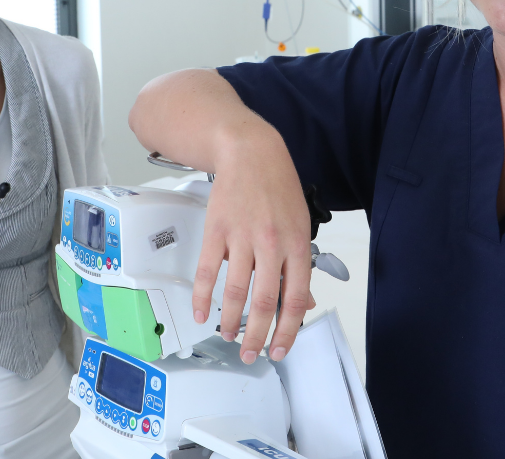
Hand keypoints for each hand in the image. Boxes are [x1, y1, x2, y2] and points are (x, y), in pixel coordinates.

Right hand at [191, 134, 312, 363]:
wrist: (250, 151)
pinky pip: (208, 270)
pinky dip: (203, 296)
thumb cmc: (278, 185)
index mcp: (296, 243)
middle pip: (265, 302)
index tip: (280, 348)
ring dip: (230, 320)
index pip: (296, 298)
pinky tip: (201, 311)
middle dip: (257, 336)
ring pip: (235, 291)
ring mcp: (241, 237)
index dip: (288, 330)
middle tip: (251, 352)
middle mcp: (270, 243)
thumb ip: (300, 263)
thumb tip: (303, 301)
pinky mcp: (217, 230)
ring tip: (227, 335)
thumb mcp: (301, 222)